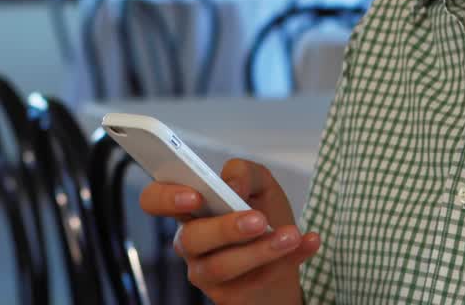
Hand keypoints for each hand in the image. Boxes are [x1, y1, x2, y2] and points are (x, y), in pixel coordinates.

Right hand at [139, 159, 320, 304]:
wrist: (284, 257)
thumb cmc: (263, 215)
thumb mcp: (261, 185)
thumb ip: (245, 173)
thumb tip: (231, 184)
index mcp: (191, 208)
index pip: (154, 200)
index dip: (165, 198)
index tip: (194, 196)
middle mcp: (190, 241)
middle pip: (192, 237)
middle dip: (226, 228)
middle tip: (257, 220)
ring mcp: (205, 272)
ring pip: (221, 265)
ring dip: (261, 249)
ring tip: (291, 236)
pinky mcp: (229, 295)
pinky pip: (256, 279)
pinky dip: (289, 258)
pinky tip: (309, 242)